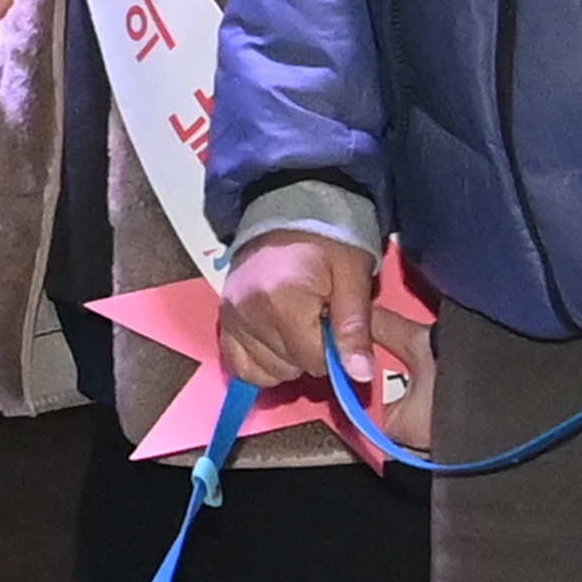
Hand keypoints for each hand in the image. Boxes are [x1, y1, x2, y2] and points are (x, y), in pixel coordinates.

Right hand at [221, 232, 418, 444]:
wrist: (290, 207)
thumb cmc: (328, 240)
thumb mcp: (353, 276)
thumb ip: (354, 327)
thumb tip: (359, 374)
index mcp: (283, 298)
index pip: (312, 359)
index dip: (333, 350)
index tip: (337, 324)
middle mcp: (249, 311)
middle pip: (289, 366)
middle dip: (311, 352)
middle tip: (319, 319)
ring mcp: (231, 317)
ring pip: (266, 370)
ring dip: (287, 358)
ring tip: (298, 324)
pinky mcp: (223, 319)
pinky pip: (238, 365)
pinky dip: (260, 363)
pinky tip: (276, 344)